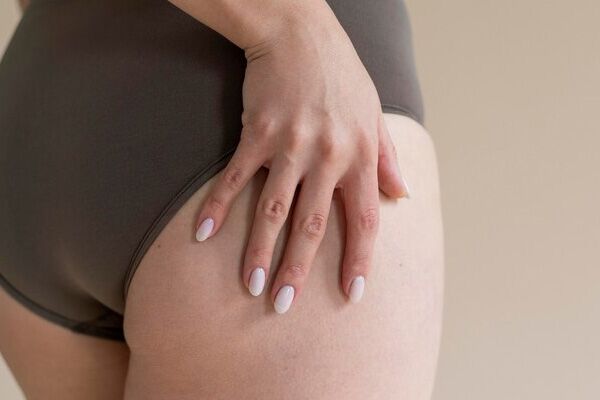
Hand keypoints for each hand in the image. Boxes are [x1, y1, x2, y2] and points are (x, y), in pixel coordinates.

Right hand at [194, 17, 409, 312]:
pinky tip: (204, 234)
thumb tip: (402, 195)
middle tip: (284, 306)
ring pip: (273, 209)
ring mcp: (291, 145)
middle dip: (298, 269)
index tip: (352, 293)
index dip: (359, 259)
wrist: (300, 32)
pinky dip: (218, 206)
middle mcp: (329, 156)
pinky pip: (235, 176)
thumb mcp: (375, 113)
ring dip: (260, 251)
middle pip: (313, 225)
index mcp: (361, 154)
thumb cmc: (341, 75)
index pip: (364, 219)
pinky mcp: (257, 132)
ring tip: (251, 286)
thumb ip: (388, 158)